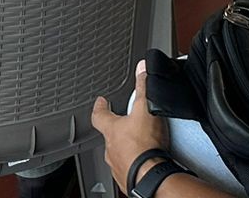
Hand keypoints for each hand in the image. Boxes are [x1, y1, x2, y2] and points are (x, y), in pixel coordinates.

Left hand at [91, 61, 167, 191]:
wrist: (149, 175)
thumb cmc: (144, 146)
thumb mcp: (145, 109)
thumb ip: (143, 88)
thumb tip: (141, 69)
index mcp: (112, 130)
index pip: (99, 115)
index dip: (99, 107)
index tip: (100, 101)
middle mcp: (111, 149)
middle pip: (109, 135)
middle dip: (118, 130)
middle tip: (128, 124)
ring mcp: (118, 165)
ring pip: (118, 153)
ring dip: (127, 148)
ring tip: (141, 144)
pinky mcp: (127, 178)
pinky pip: (128, 168)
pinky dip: (135, 163)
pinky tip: (146, 160)